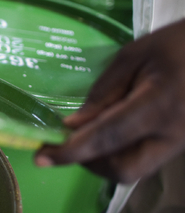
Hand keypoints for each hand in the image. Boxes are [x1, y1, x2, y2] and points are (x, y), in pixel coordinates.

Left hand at [35, 19, 184, 182]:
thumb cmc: (180, 42)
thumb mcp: (134, 56)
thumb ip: (103, 93)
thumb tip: (74, 126)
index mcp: (160, 106)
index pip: (106, 138)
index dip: (71, 151)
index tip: (42, 158)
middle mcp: (172, 135)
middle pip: (123, 169)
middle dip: (88, 162)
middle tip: (66, 142)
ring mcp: (179, 144)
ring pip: (134, 170)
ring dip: (101, 160)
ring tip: (85, 135)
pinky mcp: (179, 145)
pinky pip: (144, 160)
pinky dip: (118, 153)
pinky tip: (106, 133)